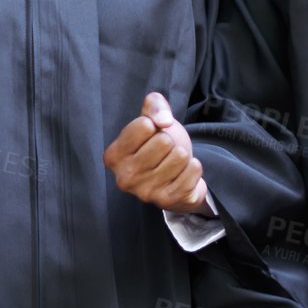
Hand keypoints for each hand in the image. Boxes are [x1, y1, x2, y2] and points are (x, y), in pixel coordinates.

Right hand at [104, 92, 207, 213]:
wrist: (174, 178)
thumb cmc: (157, 145)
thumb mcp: (151, 119)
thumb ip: (154, 106)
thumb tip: (164, 120)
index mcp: (113, 156)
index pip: (145, 125)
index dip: (154, 125)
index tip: (150, 137)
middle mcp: (125, 178)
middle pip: (164, 141)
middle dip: (170, 142)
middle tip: (163, 153)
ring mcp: (145, 192)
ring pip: (180, 155)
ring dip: (182, 156)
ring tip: (172, 164)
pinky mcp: (167, 201)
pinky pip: (194, 170)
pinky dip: (193, 168)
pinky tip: (181, 175)